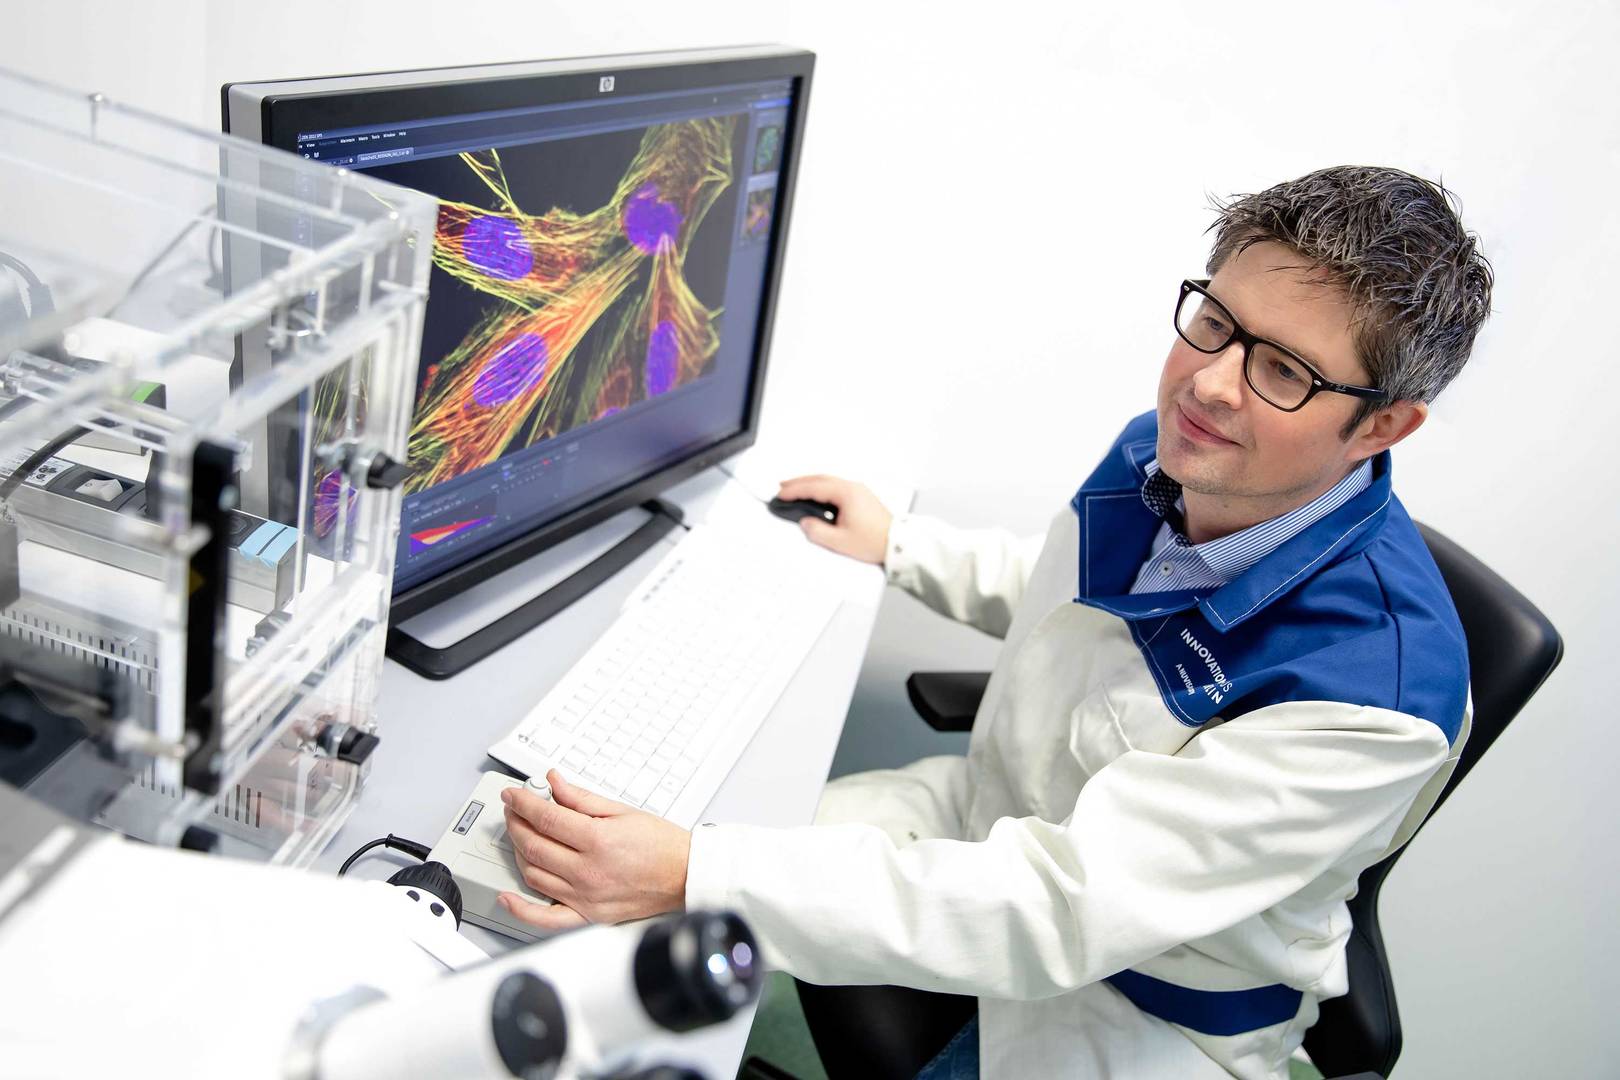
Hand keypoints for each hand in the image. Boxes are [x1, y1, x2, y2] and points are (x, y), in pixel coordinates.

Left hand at [497, 770, 691, 931]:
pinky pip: (546, 918)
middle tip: (513, 809)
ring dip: (518, 852)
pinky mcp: (587, 915)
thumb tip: (555, 783)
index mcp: (597, 840)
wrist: (684, 875)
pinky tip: (507, 897)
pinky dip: (522, 909)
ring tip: (519, 835)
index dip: (523, 802)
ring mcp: (585, 896)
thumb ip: (581, 798)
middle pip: (534, 845)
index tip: (514, 795)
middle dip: (516, 822)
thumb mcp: (621, 810)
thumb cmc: (661, 845)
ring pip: (533, 874)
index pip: (546, 818)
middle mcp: (588, 871)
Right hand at [776, 474, 892, 564]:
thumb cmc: (875, 541)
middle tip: (782, 487)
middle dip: (799, 482)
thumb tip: (806, 523)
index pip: (814, 488)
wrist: (898, 544)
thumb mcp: (840, 541)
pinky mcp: (862, 497)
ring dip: (810, 484)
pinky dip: (822, 488)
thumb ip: (818, 531)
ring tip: (796, 489)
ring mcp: (858, 491)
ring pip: (828, 481)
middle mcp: (853, 488)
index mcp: (846, 494)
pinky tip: (816, 495)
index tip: (781, 495)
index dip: (795, 491)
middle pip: (820, 479)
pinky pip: (836, 486)